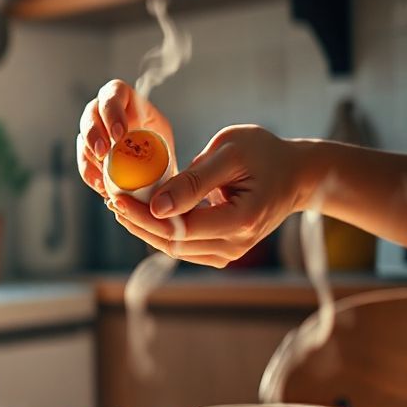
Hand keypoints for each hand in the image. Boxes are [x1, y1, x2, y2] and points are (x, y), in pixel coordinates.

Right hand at [77, 79, 175, 198]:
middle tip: (102, 153)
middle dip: (94, 133)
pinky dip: (91, 174)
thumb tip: (162, 176)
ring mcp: (95, 133)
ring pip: (83, 138)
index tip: (119, 134)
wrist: (157, 173)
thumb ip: (159, 153)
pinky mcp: (89, 154)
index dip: (112, 111)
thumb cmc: (162, 153)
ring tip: (102, 175)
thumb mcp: (166, 146)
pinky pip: (84, 161)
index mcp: (127, 102)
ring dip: (89, 156)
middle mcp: (106, 114)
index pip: (114, 94)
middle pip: (91, 114)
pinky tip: (101, 186)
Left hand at [109, 125, 307, 267]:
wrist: (295, 175)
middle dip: (137, 223)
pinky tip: (140, 212)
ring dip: (143, 228)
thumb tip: (157, 205)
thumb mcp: (230, 153)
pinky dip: (159, 230)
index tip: (118, 198)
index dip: (145, 216)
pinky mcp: (221, 253)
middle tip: (112, 200)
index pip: (181, 228)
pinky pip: (182, 246)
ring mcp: (230, 253)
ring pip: (174, 248)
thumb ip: (194, 180)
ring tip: (120, 204)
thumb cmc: (264, 154)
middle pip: (173, 243)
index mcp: (242, 220)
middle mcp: (236, 245)